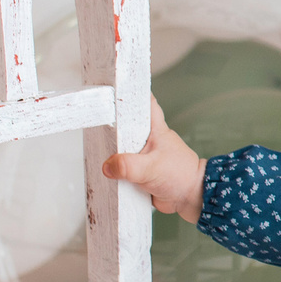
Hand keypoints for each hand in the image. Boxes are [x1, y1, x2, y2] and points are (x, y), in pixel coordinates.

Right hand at [100, 97, 205, 222]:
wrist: (188, 198)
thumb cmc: (180, 176)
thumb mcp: (151, 168)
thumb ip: (128, 166)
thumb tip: (108, 166)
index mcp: (154, 128)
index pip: (143, 101)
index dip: (129, 91)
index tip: (111, 83)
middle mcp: (147, 138)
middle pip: (124, 123)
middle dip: (110, 123)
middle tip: (92, 118)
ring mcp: (141, 154)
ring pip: (120, 146)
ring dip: (110, 150)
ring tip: (92, 147)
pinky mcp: (138, 170)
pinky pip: (122, 166)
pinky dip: (114, 169)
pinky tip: (103, 170)